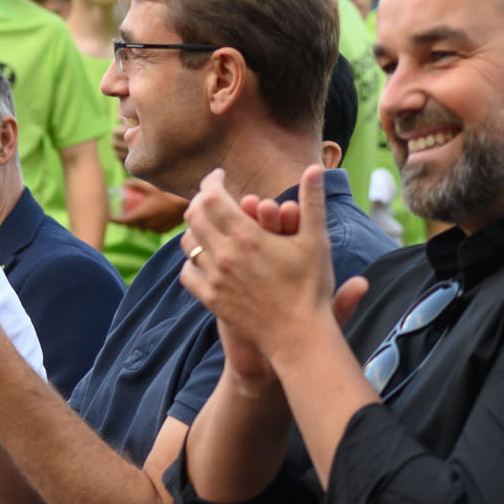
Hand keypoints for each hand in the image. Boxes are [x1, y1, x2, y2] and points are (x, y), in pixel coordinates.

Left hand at [114, 178, 188, 231]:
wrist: (189, 202)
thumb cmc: (168, 191)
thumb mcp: (150, 185)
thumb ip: (136, 184)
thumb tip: (125, 183)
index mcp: (140, 216)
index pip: (122, 221)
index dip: (114, 219)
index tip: (108, 217)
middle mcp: (147, 225)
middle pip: (132, 225)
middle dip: (127, 220)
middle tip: (126, 211)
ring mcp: (156, 229)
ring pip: (143, 227)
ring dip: (139, 222)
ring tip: (139, 213)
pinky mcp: (165, 230)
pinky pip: (153, 228)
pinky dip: (151, 223)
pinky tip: (152, 216)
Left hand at [177, 165, 352, 366]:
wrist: (298, 335)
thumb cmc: (312, 287)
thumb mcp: (316, 241)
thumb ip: (311, 202)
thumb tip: (315, 167)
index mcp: (245, 236)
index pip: (211, 196)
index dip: (211, 181)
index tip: (218, 175)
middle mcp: (223, 254)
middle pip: (194, 215)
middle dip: (200, 199)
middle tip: (212, 195)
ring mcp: (213, 278)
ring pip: (187, 242)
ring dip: (194, 228)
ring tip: (207, 222)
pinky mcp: (209, 298)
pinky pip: (187, 273)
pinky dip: (191, 260)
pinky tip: (203, 256)